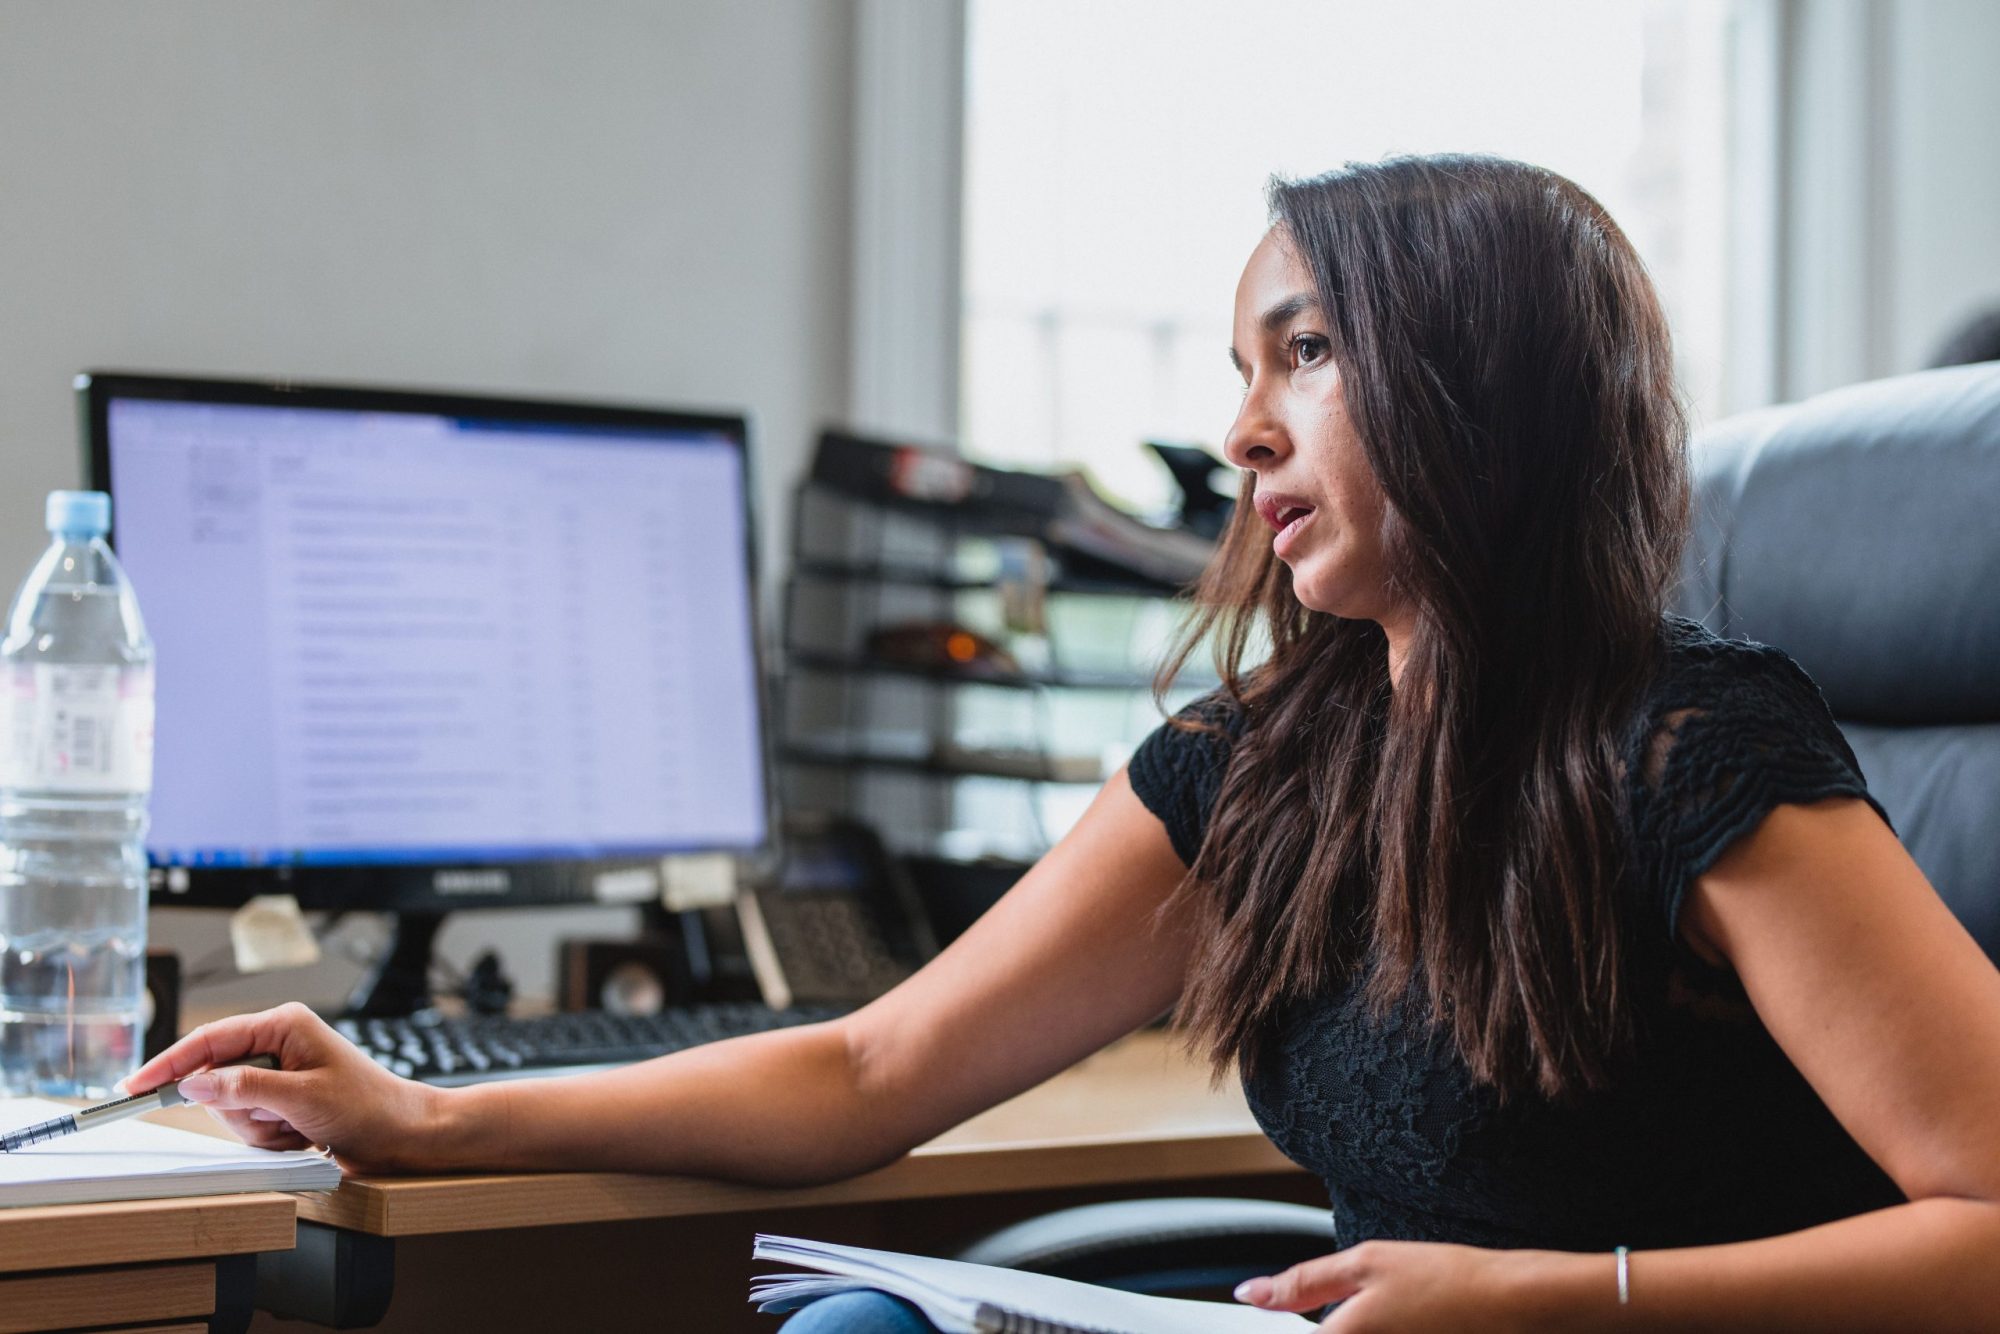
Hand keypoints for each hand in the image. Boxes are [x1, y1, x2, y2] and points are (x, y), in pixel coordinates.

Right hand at [121, 1002, 447, 1174]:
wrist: (403, 1134)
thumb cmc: (367, 1106)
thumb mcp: (302, 1098)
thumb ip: (245, 1089)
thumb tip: (194, 1084)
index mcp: (284, 1025)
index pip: (210, 1040)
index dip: (169, 1064)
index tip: (135, 1086)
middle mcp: (278, 1043)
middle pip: (215, 1082)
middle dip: (243, 1112)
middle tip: (281, 1120)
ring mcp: (278, 1073)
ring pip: (230, 1109)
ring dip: (261, 1129)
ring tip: (299, 1128)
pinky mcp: (281, 1100)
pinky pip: (250, 1126)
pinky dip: (271, 1139)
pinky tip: (302, 1135)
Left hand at [1235, 1240, 1546, 1332]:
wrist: (1514, 1306)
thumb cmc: (1444, 1279)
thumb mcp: (1365, 1262)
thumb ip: (1301, 1282)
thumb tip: (1249, 1293)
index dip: (1281, 1325)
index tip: (1285, 1312)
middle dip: (1323, 1328)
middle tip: (1363, 1303)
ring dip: (1346, 1331)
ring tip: (1394, 1310)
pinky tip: (1396, 1322)